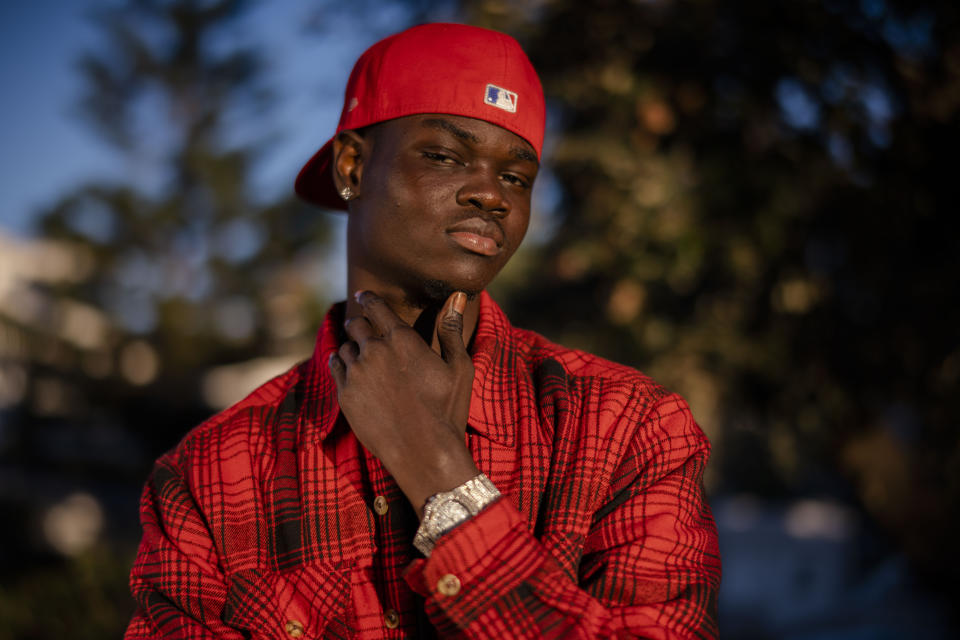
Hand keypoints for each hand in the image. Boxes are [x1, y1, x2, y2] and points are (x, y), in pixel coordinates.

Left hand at [328, 290, 479, 513]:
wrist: (424, 454)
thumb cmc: (447, 410)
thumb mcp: (459, 368)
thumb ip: (452, 328)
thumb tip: (458, 295)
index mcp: (402, 339)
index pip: (376, 306)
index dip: (368, 298)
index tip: (364, 296)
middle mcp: (374, 351)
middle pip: (355, 324)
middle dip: (359, 323)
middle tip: (362, 328)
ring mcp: (356, 374)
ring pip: (345, 347)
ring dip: (352, 348)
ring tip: (362, 356)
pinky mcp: (345, 395)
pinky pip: (336, 368)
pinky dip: (342, 365)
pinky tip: (351, 371)